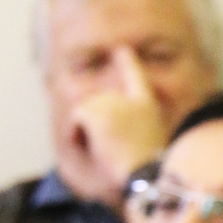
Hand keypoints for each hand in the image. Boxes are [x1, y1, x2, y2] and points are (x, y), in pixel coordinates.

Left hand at [68, 48, 168, 207]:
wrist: (144, 173)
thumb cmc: (145, 167)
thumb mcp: (146, 141)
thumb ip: (129, 125)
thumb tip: (103, 121)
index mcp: (147, 104)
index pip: (136, 77)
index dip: (128, 62)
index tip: (122, 50)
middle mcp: (129, 98)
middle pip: (98, 104)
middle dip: (94, 126)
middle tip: (112, 149)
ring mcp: (111, 102)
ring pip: (84, 113)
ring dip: (86, 133)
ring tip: (106, 150)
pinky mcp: (95, 112)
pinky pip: (75, 121)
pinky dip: (77, 135)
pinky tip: (94, 147)